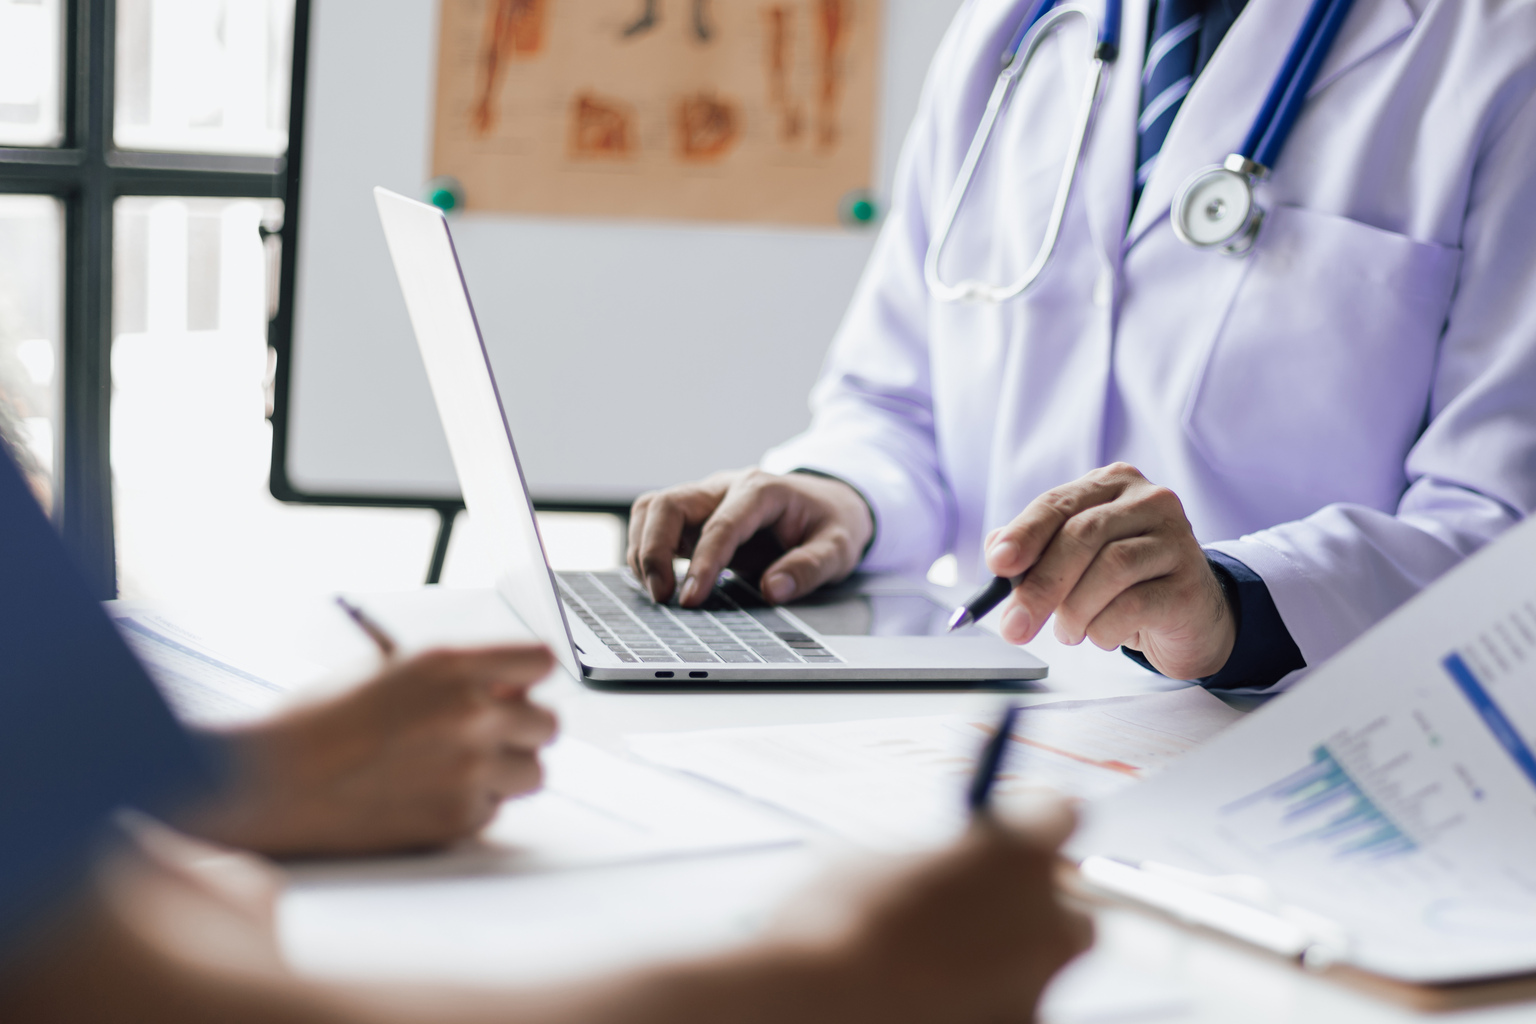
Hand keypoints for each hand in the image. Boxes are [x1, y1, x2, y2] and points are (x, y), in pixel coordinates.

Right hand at [184, 645, 558, 856]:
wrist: (269, 783)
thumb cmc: (316, 722)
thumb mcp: (388, 671)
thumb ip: (454, 678)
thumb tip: (503, 691)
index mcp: (452, 665)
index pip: (540, 662)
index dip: (527, 678)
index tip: (516, 690)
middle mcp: (471, 714)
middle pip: (548, 724)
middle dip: (520, 729)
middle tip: (486, 736)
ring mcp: (469, 770)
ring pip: (533, 773)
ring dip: (505, 772)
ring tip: (455, 769)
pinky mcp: (458, 819)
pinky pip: (494, 811)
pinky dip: (470, 807)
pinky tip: (424, 796)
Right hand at [628, 468, 873, 606]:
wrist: (828, 502)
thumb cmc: (831, 523)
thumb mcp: (839, 547)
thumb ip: (810, 567)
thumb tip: (773, 589)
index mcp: (762, 491)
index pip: (721, 525)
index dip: (702, 563)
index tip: (690, 600)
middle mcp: (726, 488)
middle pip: (668, 504)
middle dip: (653, 550)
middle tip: (662, 597)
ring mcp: (706, 499)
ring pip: (652, 509)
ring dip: (643, 550)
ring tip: (656, 593)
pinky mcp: (695, 516)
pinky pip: (655, 523)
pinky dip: (645, 550)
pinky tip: (655, 582)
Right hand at [814, 801, 1091, 1023]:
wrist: (818, 1004)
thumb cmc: (836, 924)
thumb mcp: (881, 860)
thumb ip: (937, 859)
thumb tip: (945, 868)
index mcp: (1017, 853)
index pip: (1059, 813)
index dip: (1031, 819)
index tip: (1011, 826)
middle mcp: (1045, 920)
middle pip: (1070, 903)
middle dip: (1033, 904)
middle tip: (977, 906)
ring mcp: (1038, 988)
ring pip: (1038, 966)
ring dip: (1002, 960)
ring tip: (932, 965)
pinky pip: (1011, 1009)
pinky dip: (982, 1004)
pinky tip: (929, 999)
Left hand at [986, 463, 1234, 679]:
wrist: (1189, 616)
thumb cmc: (1123, 583)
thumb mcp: (1076, 561)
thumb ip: (1036, 552)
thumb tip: (998, 553)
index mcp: (1112, 484)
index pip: (1057, 503)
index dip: (1024, 534)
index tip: (997, 565)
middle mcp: (1148, 501)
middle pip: (1082, 535)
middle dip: (1041, 585)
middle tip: (1015, 626)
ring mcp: (1175, 539)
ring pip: (1110, 568)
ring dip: (1075, 611)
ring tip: (1069, 631)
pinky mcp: (1189, 583)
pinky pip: (1134, 606)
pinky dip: (1104, 629)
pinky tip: (1102, 636)